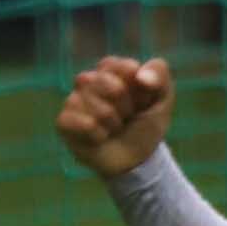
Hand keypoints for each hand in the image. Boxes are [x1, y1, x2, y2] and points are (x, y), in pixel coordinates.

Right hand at [56, 55, 173, 176]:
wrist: (136, 159)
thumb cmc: (146, 124)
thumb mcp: (162, 98)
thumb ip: (159, 75)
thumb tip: (139, 75)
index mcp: (110, 70)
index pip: (120, 66)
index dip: (137, 88)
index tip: (142, 101)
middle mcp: (88, 80)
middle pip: (104, 82)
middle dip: (124, 105)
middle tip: (127, 116)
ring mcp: (73, 100)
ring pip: (95, 105)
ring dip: (113, 123)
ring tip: (114, 128)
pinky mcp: (64, 122)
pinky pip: (83, 123)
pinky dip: (98, 135)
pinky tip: (100, 138)